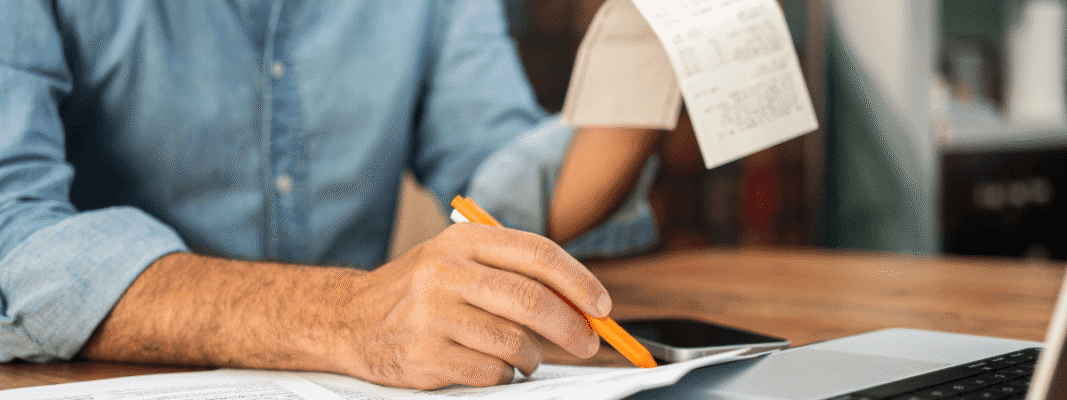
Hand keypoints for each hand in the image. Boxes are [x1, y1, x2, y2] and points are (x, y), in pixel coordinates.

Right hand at [338, 223, 611, 388]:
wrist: (349, 319)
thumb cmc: (419, 290)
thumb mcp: (457, 260)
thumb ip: (513, 271)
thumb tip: (581, 303)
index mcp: (462, 241)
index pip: (538, 254)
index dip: (579, 282)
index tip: (601, 307)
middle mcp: (446, 272)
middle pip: (532, 300)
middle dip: (571, 327)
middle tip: (586, 343)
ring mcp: (432, 314)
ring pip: (515, 341)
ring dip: (533, 356)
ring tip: (527, 356)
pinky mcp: (425, 355)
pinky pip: (490, 371)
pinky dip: (503, 374)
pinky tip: (493, 366)